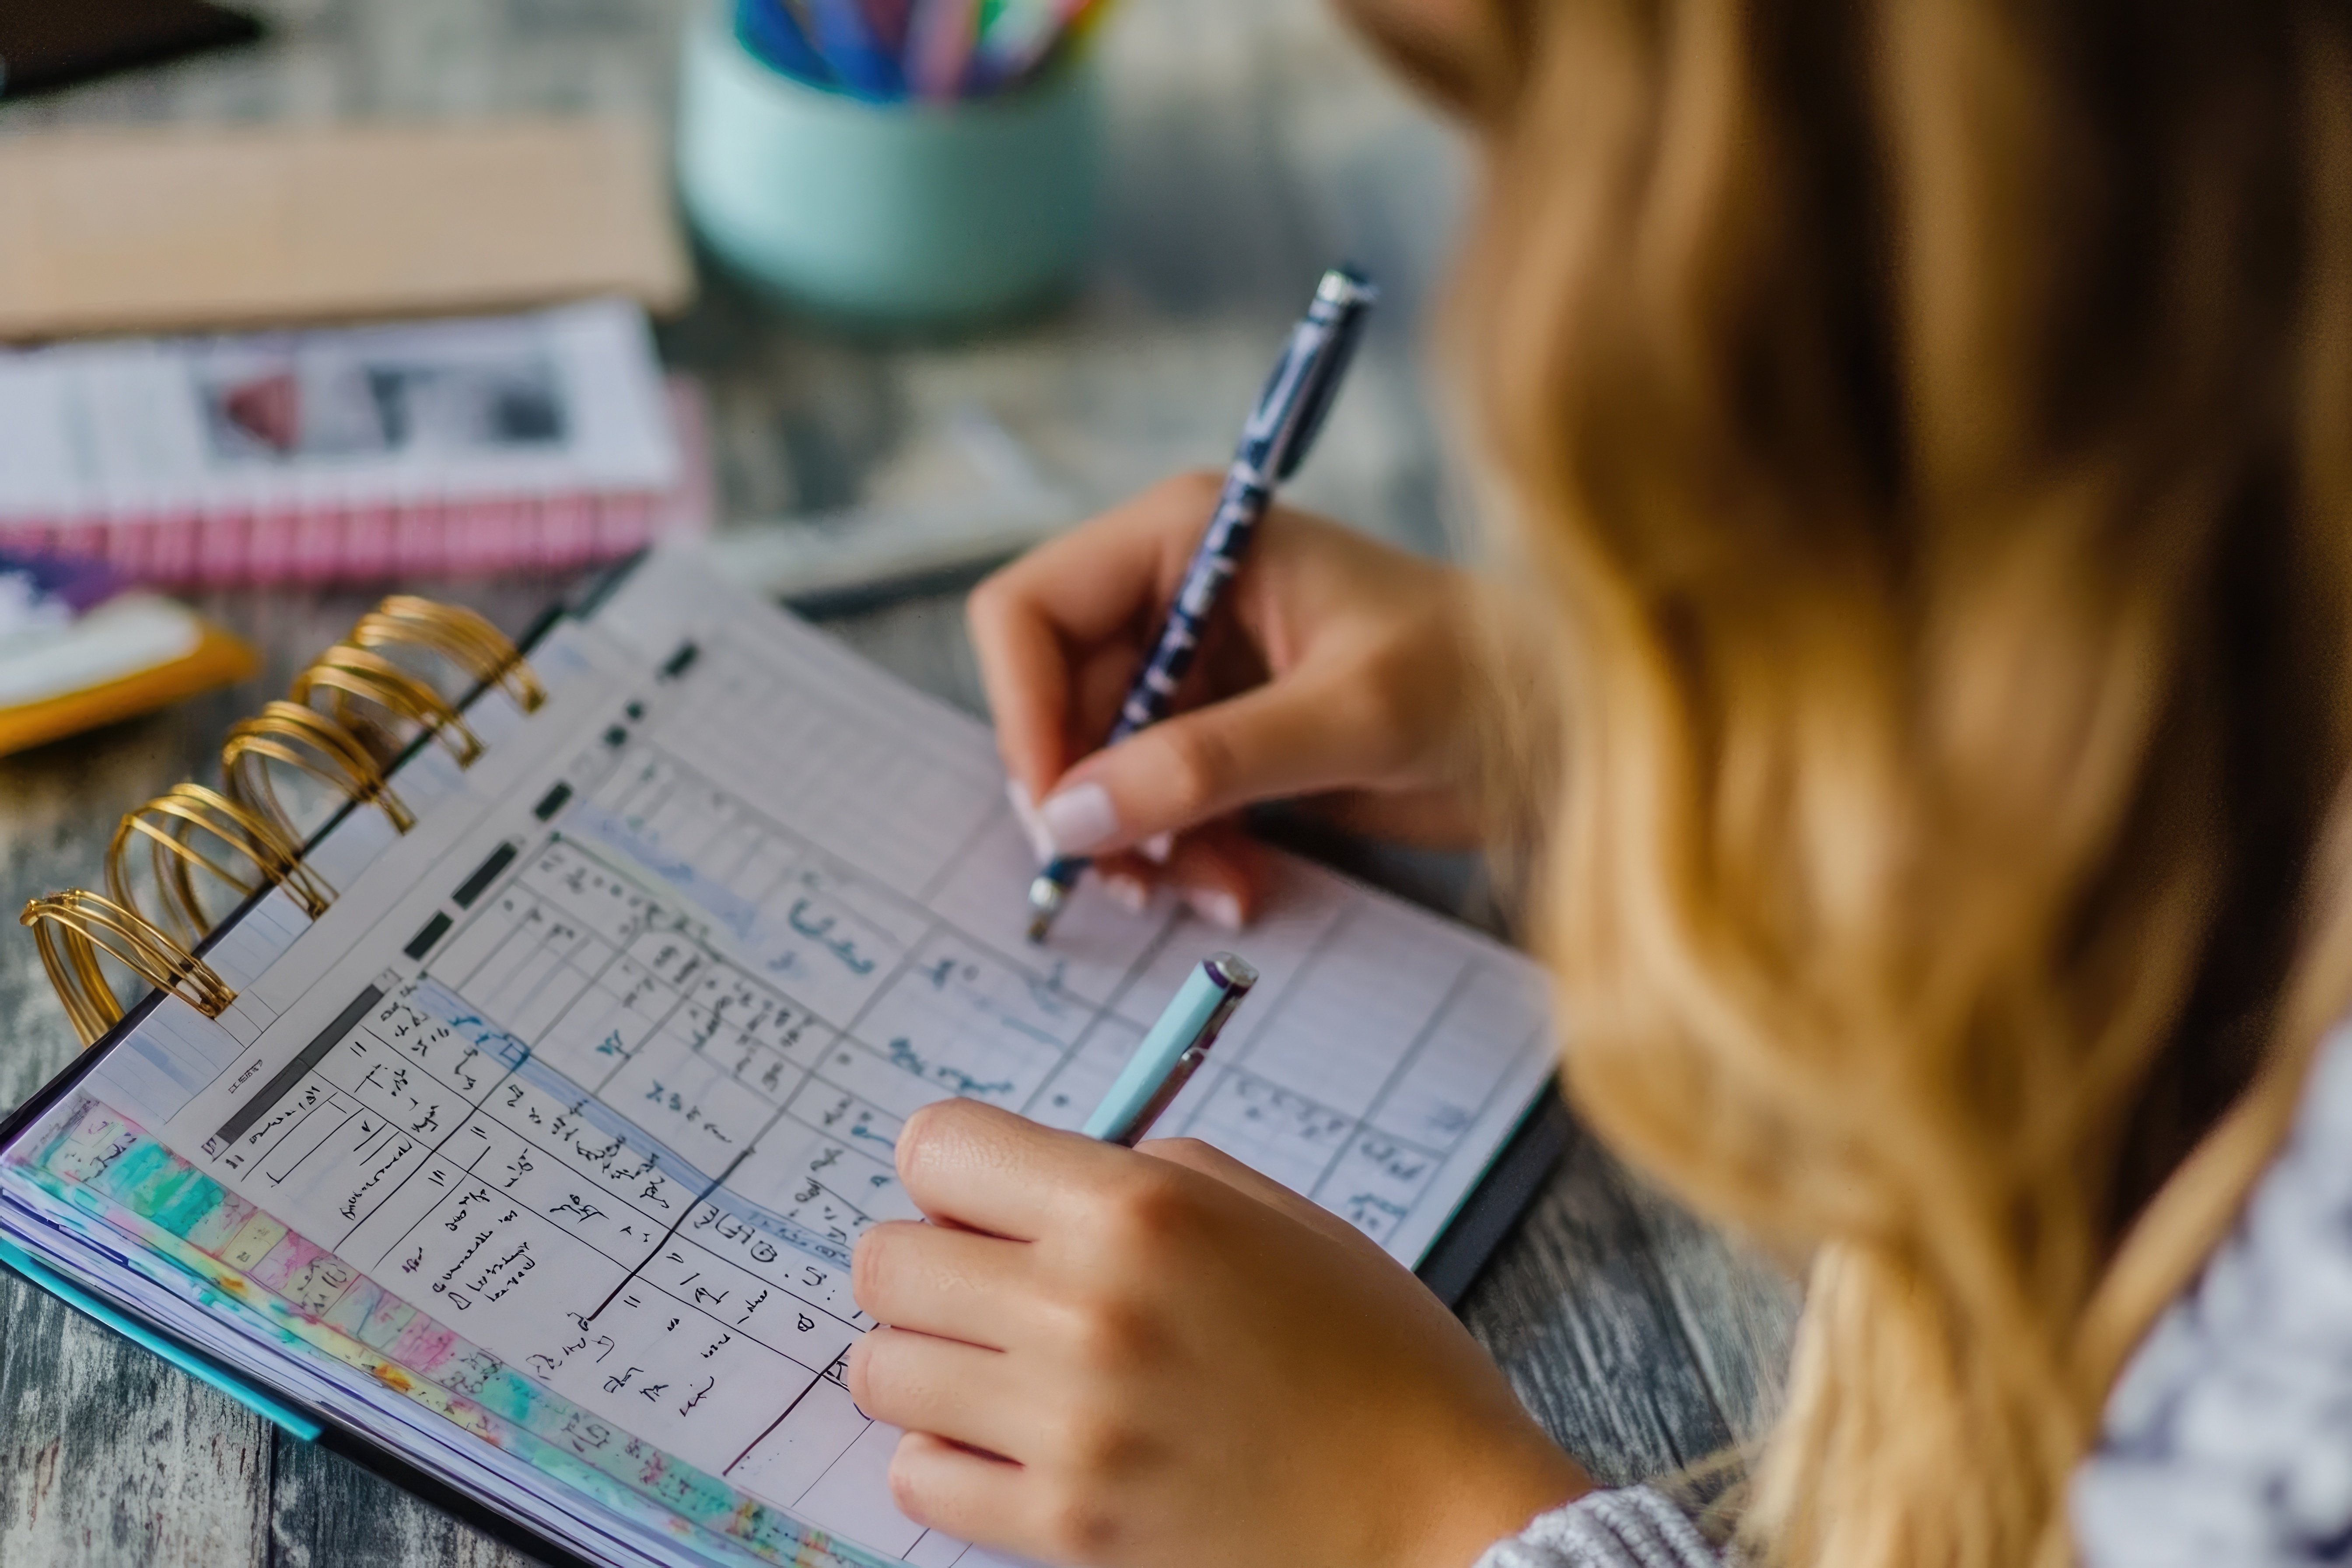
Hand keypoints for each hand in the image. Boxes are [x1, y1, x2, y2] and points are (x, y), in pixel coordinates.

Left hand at [847, 1101, 1588, 1567]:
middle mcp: (1085, 1307)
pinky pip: (917, 1477)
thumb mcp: (1279, 1217)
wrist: (1440, 1517)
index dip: (952, 1170)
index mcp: (1139, 1210)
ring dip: (929, 1363)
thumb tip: (1039, 1175)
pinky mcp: (1064, 1527)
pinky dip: (949, 1460)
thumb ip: (1148, 1174)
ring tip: (1004, 1371)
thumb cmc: (1377, 1360)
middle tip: (992, 1287)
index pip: (937, 1147)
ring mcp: (1066, 1426)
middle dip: (929, 1263)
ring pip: (882, 1370)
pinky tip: (1019, 1446)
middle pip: (885, 1260)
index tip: (984, 1199)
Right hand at [967, 472, 1492, 926]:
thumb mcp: (1351, 717)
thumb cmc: (1483, 680)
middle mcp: (1172, 596)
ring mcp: (1194, 672)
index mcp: (1185, 537)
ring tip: (1219, 891)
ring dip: (1142, 848)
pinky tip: (1241, 886)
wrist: (1566, 729)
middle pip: (1053, 707)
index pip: (1028, 612)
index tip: (1061, 815)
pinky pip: (1151, 809)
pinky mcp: (1221, 741)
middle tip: (1143, 881)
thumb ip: (1209, 760)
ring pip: (1097, 774)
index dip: (1024, 713)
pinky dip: (1181, 858)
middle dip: (1094, 804)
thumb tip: (1075, 815)